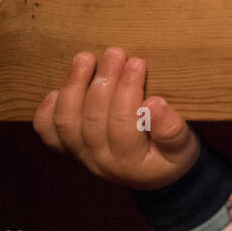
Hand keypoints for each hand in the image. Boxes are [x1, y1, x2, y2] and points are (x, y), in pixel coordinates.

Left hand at [33, 48, 199, 189]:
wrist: (153, 177)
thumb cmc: (171, 157)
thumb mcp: (184, 147)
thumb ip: (172, 129)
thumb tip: (154, 104)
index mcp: (130, 162)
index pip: (123, 122)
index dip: (128, 90)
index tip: (137, 62)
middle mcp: (99, 161)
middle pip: (93, 118)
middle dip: (103, 81)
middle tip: (115, 53)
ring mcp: (80, 154)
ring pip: (67, 122)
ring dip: (73, 87)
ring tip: (85, 59)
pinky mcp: (69, 147)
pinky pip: (48, 131)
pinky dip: (47, 110)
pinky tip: (57, 89)